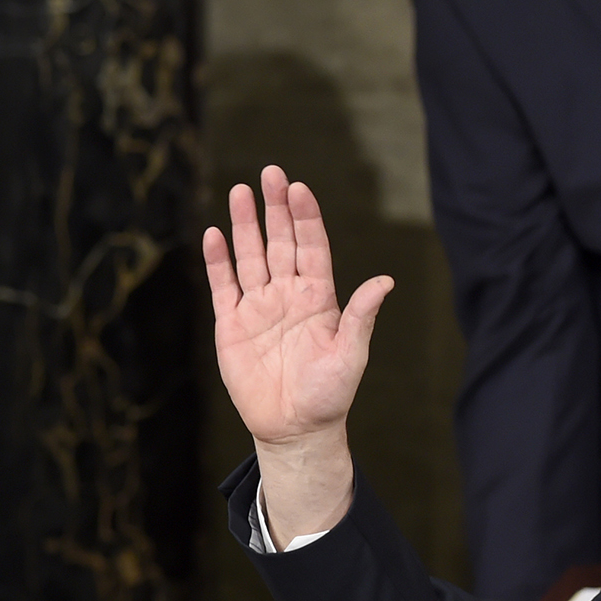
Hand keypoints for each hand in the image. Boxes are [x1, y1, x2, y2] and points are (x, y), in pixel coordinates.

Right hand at [203, 165, 391, 538]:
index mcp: (320, 297)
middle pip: (280, 241)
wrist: (295, 428)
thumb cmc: (329, 393)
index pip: (312, 247)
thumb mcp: (350, 354)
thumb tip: (385, 281)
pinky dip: (218, 261)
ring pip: (250, 256)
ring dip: (244, 225)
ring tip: (239, 191)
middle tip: (269, 173)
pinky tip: (214, 234)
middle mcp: (289, 295)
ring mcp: (259, 307)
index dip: (306, 218)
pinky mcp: (232, 324)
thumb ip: (361, 315)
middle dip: (275, 208)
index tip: (299, 188)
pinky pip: (224, 286)